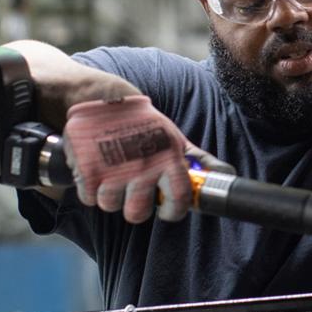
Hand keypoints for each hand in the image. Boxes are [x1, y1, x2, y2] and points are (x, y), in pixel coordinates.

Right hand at [63, 96, 222, 223]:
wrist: (104, 97)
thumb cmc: (144, 123)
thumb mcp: (174, 137)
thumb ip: (198, 160)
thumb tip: (225, 174)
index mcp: (168, 159)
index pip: (179, 201)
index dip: (173, 212)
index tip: (166, 210)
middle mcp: (142, 167)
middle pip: (137, 214)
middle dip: (135, 207)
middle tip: (133, 191)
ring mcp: (113, 170)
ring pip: (110, 206)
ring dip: (110, 195)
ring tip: (113, 176)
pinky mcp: (87, 168)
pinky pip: (88, 197)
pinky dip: (90, 188)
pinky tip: (97, 170)